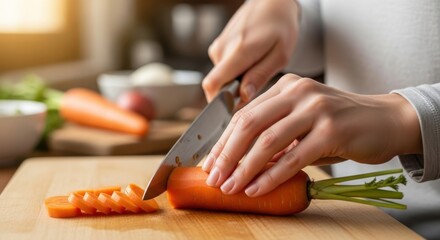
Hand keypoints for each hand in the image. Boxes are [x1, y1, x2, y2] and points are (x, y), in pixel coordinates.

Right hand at [202, 0, 299, 102]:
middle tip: (255, 88)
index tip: (235, 109)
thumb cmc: (280, 27)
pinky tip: (249, 63)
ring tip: (255, 70)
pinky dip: (234, 74)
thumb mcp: (280, 55)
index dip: (219, 103)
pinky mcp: (217, 48)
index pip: (212, 84)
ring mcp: (217, 47)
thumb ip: (260, 76)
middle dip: (232, 94)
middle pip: (217, 86)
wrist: (271, 3)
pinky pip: (222, 70)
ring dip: (235, 83)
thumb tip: (243, 96)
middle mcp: (222, 49)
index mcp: (239, 51)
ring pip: (220, 79)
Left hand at [202, 74, 421, 196]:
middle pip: (249, 124)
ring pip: (268, 140)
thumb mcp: (303, 123)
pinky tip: (257, 188)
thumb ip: (275, 136)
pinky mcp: (332, 130)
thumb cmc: (340, 123)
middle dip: (227, 154)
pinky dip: (272, 175)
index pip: (244, 114)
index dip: (223, 141)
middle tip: (214, 178)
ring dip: (245, 168)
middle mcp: (298, 91)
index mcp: (286, 87)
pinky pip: (294, 157)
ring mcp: (315, 109)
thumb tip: (240, 163)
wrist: (386, 120)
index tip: (210, 163)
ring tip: (231, 187)